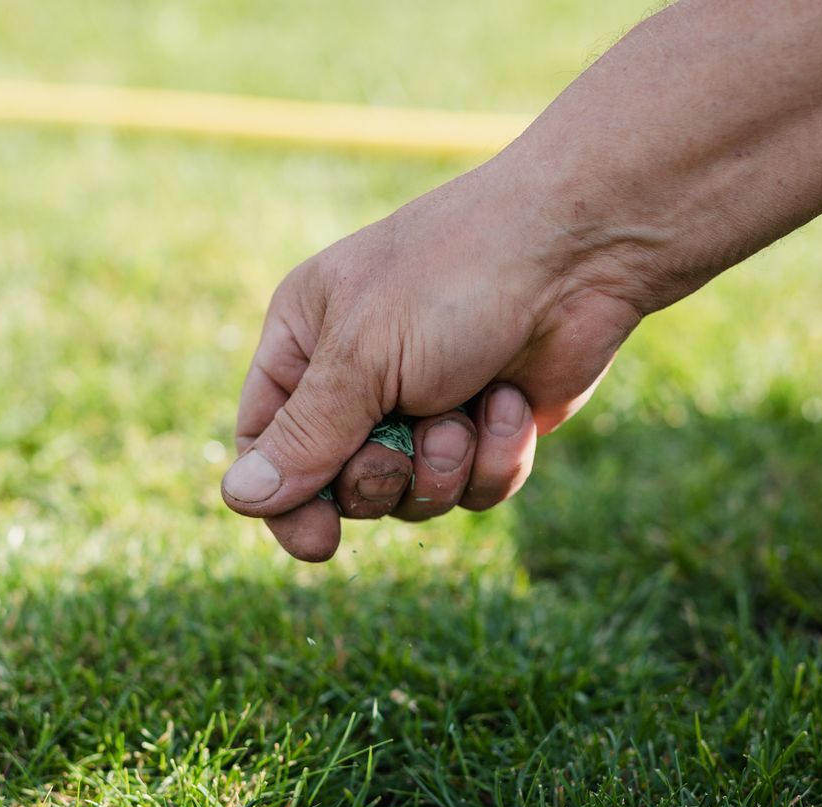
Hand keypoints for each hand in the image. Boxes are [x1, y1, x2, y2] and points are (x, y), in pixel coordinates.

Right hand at [222, 153, 645, 561]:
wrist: (583, 251)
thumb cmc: (457, 278)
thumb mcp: (362, 355)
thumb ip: (304, 436)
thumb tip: (238, 499)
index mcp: (306, 341)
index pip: (266, 444)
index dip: (286, 500)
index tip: (317, 540)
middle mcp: (359, 377)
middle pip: (339, 486)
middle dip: (379, 478)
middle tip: (401, 443)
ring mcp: (426, 405)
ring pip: (411, 498)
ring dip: (443, 467)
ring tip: (468, 408)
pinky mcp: (487, 428)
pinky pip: (473, 490)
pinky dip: (495, 457)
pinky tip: (514, 403)